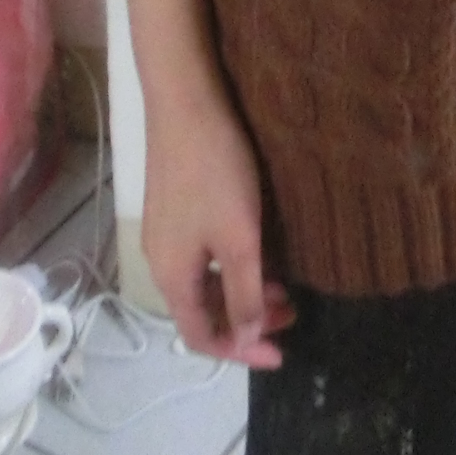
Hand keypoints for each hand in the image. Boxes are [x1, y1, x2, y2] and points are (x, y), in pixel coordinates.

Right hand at [141, 87, 294, 367]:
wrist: (185, 101)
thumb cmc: (216, 172)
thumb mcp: (239, 239)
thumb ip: (243, 293)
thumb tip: (245, 339)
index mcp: (171, 276)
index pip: (200, 336)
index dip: (240, 353)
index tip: (281, 353)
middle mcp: (161, 260)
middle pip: (203, 310)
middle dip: (248, 320)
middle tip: (293, 312)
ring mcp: (166, 232)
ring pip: (206, 282)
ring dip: (244, 291)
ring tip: (284, 283)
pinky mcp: (175, 207)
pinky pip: (205, 257)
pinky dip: (234, 266)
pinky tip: (260, 250)